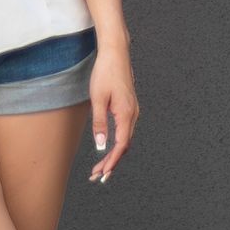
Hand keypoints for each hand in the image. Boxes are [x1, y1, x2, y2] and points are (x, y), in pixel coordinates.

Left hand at [87, 41, 138, 184]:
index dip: (112, 162)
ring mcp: (132, 110)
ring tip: (100, 168)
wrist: (116, 52)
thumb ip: (100, 124)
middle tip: (97, 177)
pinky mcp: (129, 107)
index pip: (121, 146)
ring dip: (113, 155)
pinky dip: (117, 143)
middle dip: (111, 163)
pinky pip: (125, 130)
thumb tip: (101, 146)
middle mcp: (133, 114)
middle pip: (124, 146)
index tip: (102, 174)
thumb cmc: (105, 73)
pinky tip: (108, 149)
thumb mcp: (98, 99)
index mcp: (126, 114)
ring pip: (125, 139)